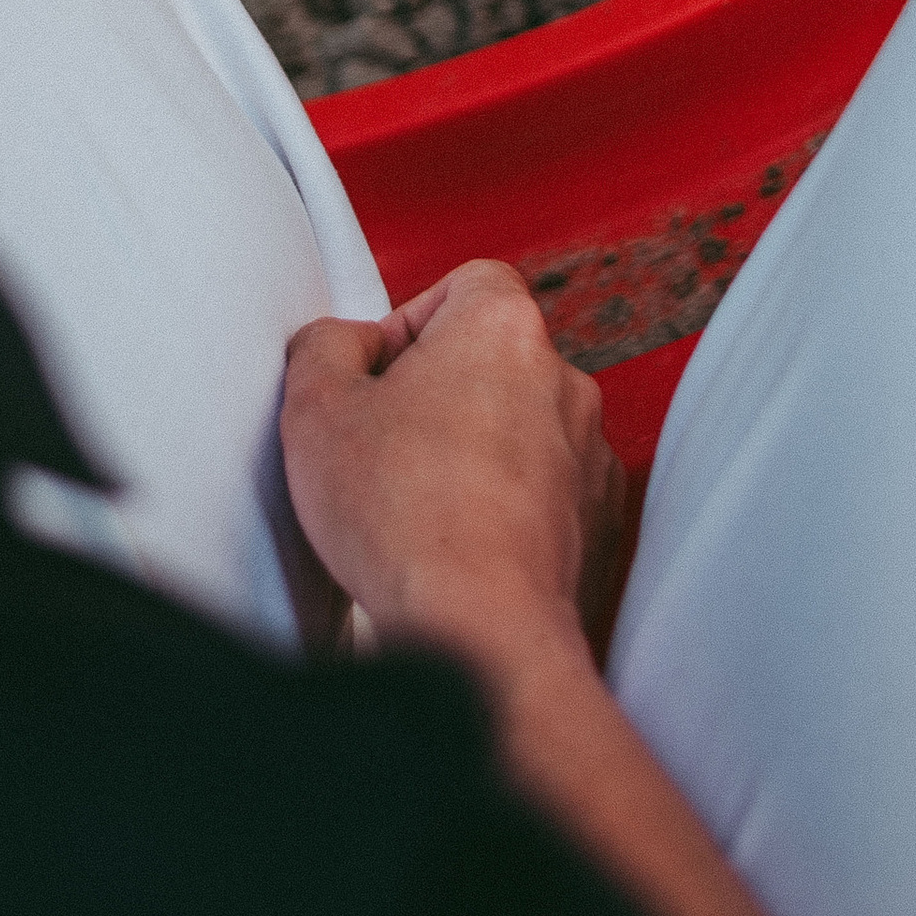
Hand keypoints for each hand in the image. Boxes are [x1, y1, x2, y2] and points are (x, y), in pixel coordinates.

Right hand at [281, 259, 628, 666]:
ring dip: (475, 454)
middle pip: (491, 360)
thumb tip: (340, 346)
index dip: (410, 322)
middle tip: (384, 446)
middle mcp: (564, 382)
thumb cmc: (406, 519)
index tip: (375, 376)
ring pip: (520, 431)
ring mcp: (591, 457)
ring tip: (419, 506)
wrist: (483, 633)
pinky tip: (457, 547)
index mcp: (503, 328)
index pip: (466, 281)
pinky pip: (546, 496)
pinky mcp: (601, 527)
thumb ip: (323, 346)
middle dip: (438, 394)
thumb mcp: (314, 407)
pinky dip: (507, 511)